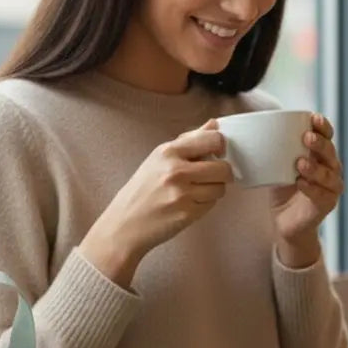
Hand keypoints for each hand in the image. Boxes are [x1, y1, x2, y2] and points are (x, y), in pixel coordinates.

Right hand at [80, 120, 231, 285]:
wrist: (125, 224)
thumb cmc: (142, 190)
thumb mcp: (159, 159)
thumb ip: (188, 141)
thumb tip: (214, 124)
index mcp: (168, 151)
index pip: (212, 139)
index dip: (220, 147)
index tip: (217, 154)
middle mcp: (176, 170)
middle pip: (223, 168)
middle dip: (222, 173)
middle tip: (211, 177)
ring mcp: (182, 193)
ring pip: (220, 188)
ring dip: (213, 191)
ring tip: (195, 192)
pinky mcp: (187, 214)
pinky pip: (212, 205)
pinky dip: (205, 204)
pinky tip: (189, 204)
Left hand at [270, 114, 342, 264]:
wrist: (284, 222)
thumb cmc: (282, 189)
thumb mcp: (275, 165)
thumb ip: (270, 149)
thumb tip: (242, 130)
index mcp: (320, 154)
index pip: (327, 135)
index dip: (323, 126)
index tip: (313, 118)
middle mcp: (330, 168)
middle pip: (330, 152)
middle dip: (320, 144)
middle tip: (306, 138)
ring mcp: (331, 187)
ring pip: (328, 174)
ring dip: (315, 167)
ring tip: (300, 163)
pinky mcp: (326, 204)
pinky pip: (321, 195)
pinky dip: (311, 188)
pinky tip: (301, 183)